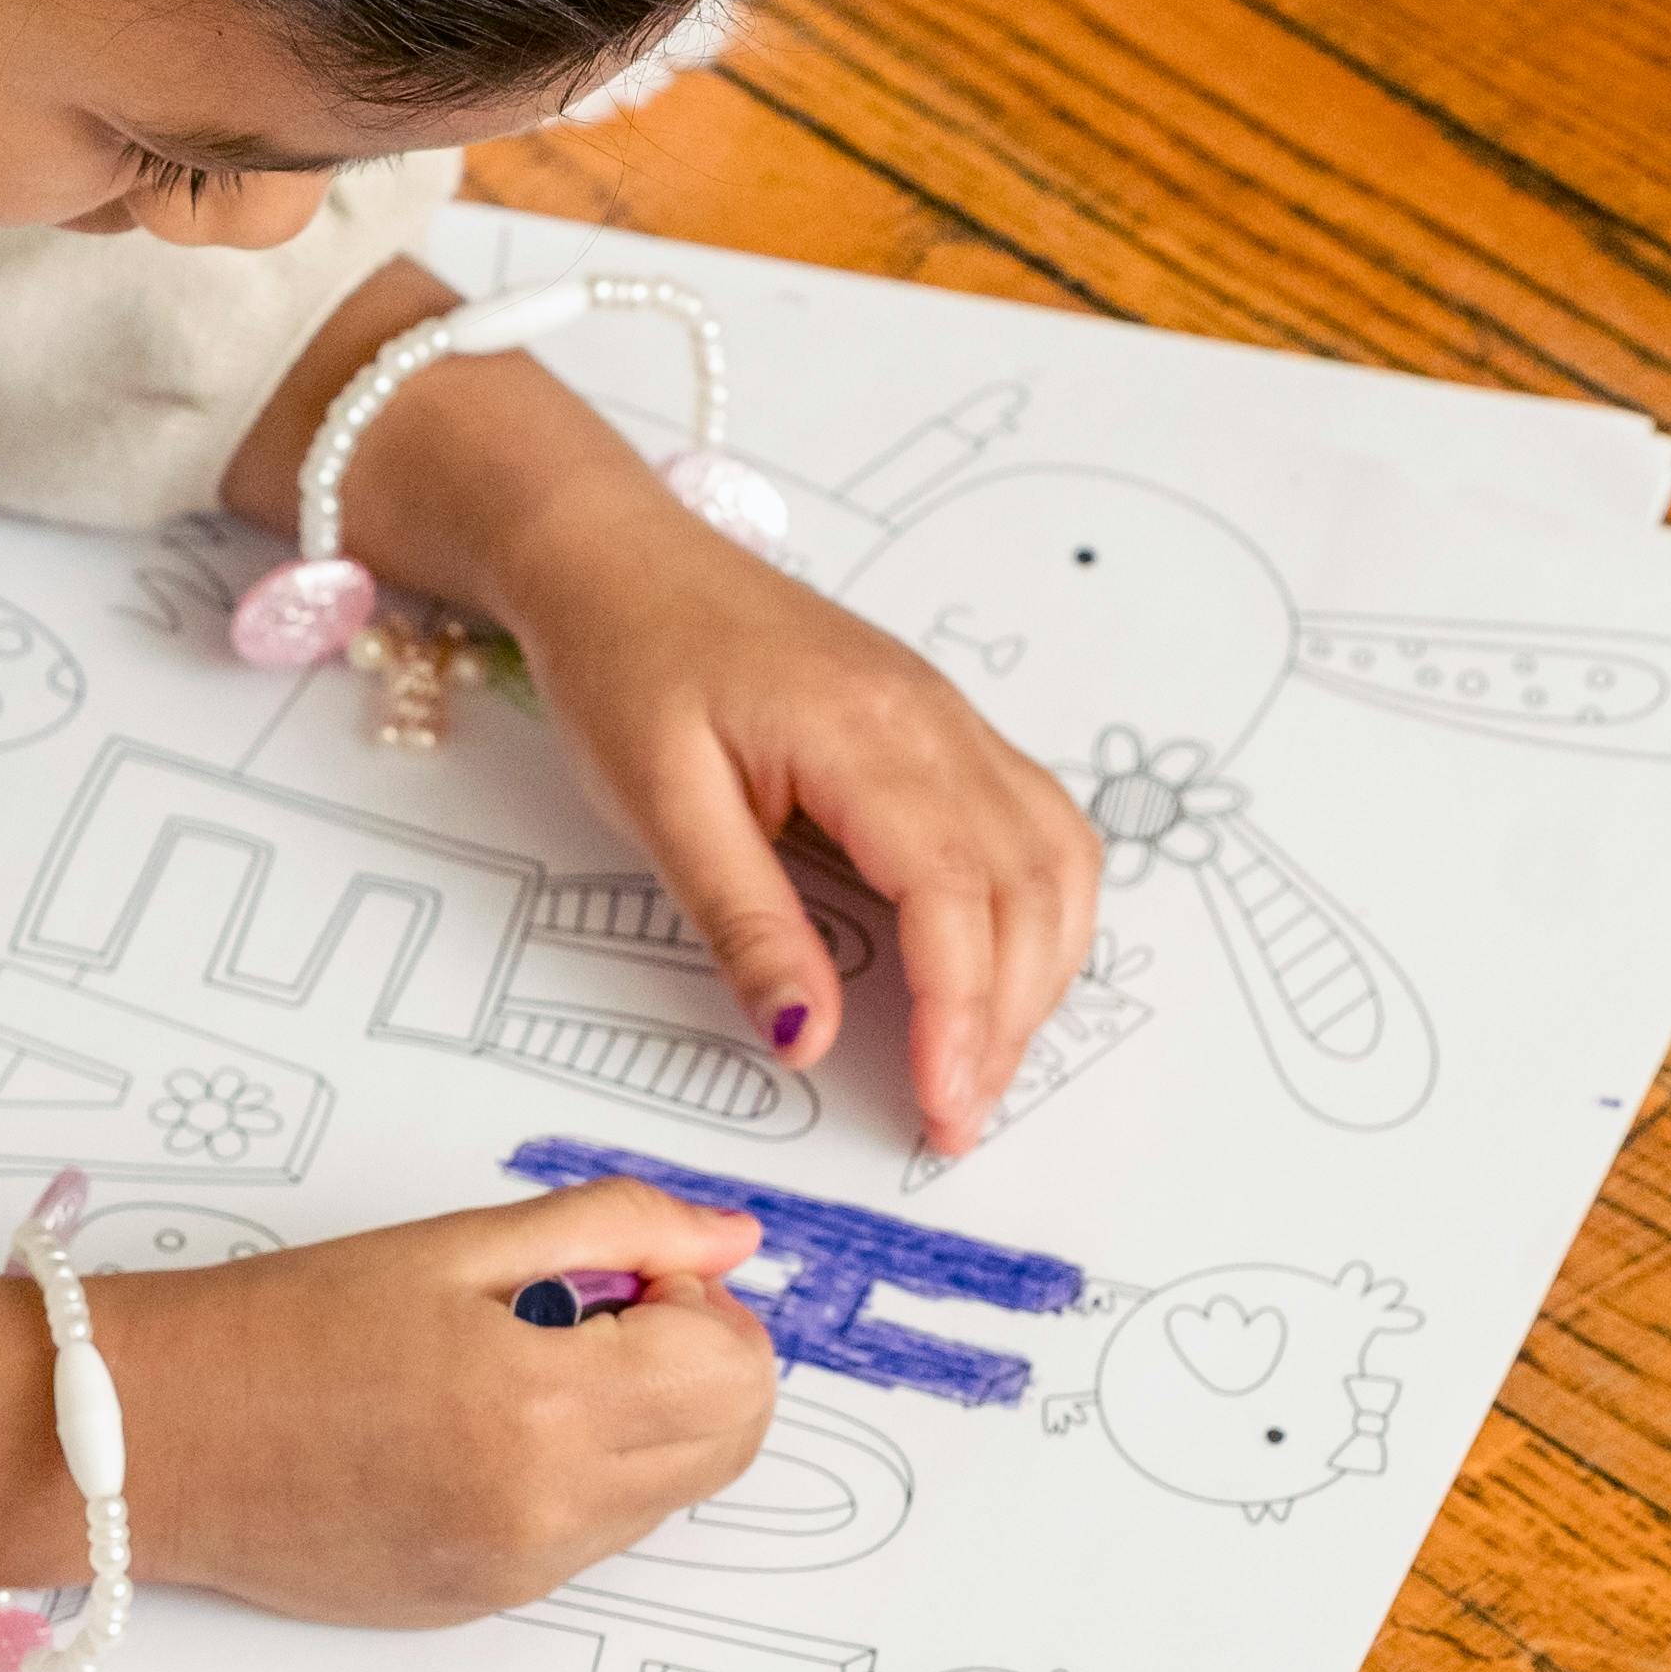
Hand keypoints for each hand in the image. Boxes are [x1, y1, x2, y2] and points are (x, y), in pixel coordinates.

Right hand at [96, 1185, 776, 1621]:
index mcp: (544, 1411)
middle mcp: (546, 1514)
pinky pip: (596, 1536)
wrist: (156, 1438)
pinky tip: (492, 1420)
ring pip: (671, 1494)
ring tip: (533, 1358)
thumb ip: (614, 1228)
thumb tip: (733, 1238)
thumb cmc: (284, 1327)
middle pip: (729, 1445)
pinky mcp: (486, 1604)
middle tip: (608, 1305)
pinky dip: (586, 1470)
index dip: (701, 1298)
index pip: (733, 1372)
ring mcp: (519, 1573)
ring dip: (647, 1417)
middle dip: (700, 1360)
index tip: (628, 1265)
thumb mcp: (455, 1245)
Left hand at [221, 266, 1102, 1153]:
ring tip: (980, 1061)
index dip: (962, 1014)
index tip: (940, 1108)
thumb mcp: (658, 803)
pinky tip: (995, 970)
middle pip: (1029, 885)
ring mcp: (949, 715)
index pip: (956, 894)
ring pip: (1056, 856)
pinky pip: (1034, 823)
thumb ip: (744, 922)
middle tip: (956, 1116)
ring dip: (1040, 970)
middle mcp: (934, 718)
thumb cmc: (625, 661)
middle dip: (1010, 1017)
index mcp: (864, 732)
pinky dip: (1037, 911)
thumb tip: (810, 1041)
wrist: (615, 555)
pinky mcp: (941, 725)